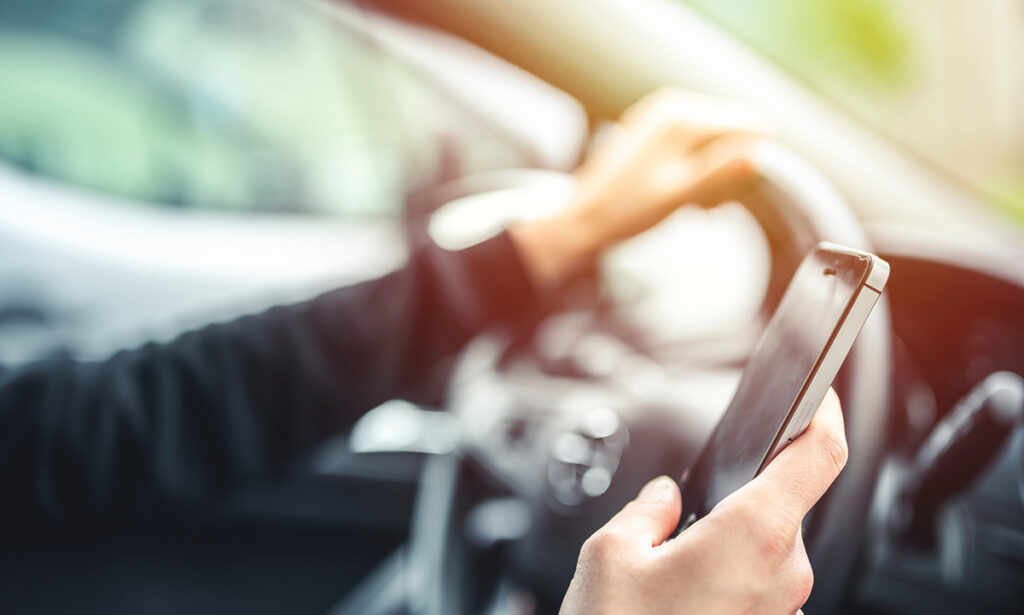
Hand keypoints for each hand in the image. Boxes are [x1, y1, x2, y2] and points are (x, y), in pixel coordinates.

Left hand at [510, 88, 769, 288]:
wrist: (583, 220)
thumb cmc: (627, 211)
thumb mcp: (678, 195)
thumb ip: (718, 172)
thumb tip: (758, 154)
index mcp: (681, 117)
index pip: (749, 123)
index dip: (757, 158)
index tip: (741, 193)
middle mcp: (673, 105)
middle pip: (733, 130)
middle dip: (733, 169)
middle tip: (712, 207)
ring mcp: (661, 114)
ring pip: (715, 139)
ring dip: (716, 174)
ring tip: (698, 207)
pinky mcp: (654, 129)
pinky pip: (694, 143)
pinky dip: (698, 169)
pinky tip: (687, 197)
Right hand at [560, 389, 846, 614]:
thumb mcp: (610, 554)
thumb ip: (646, 510)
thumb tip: (664, 499)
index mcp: (753, 537)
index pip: (819, 457)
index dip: (824, 416)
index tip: (819, 397)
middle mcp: (784, 579)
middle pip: (781, 508)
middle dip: (736, 501)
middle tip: (682, 518)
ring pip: (766, 554)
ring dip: (729, 548)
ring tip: (669, 573)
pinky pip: (758, 592)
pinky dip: (728, 582)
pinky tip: (682, 600)